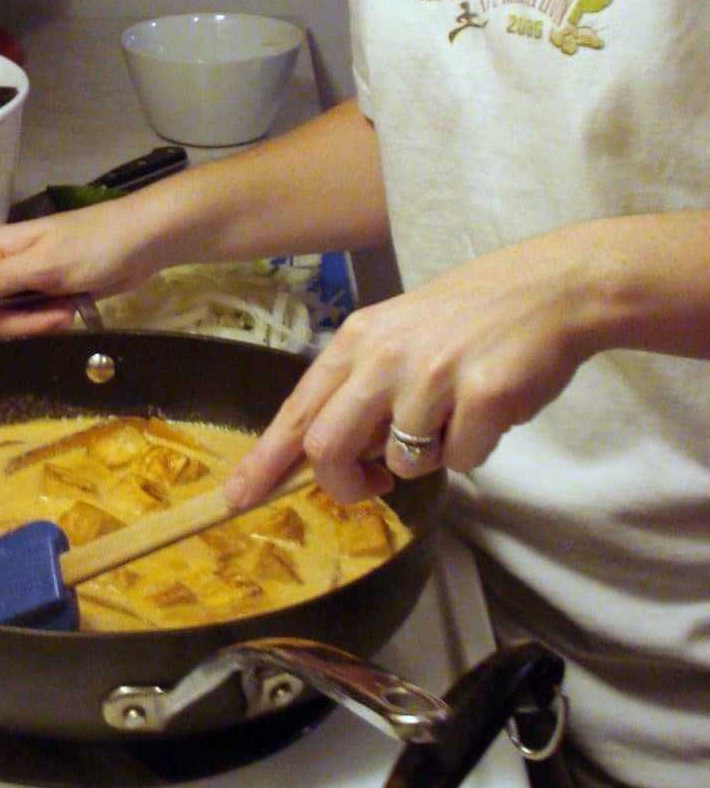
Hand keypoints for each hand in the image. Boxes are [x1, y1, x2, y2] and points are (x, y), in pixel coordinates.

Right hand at [0, 203, 156, 344]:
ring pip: (4, 323)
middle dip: (11, 325)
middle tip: (49, 316)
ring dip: (33, 326)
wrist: (143, 242)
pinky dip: (47, 325)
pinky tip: (70, 312)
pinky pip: (27, 324)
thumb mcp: (44, 264)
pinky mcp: (42, 299)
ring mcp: (21, 285)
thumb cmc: (94, 244)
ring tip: (65, 310)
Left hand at [222, 237, 595, 506]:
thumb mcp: (398, 334)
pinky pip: (463, 460)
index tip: (236, 498)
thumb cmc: (471, 317)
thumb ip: (360, 386)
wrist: (551, 288)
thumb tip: (327, 455)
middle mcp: (386, 356)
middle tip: (371, 486)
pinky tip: (490, 410)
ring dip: (429, 457)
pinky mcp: (485, 396)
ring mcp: (435, 375)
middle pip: (328, 448)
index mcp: (357, 340)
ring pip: (404, 464)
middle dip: (344, 485)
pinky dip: (475, 450)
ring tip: (455, 415)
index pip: (296, 412)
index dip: (265, 462)